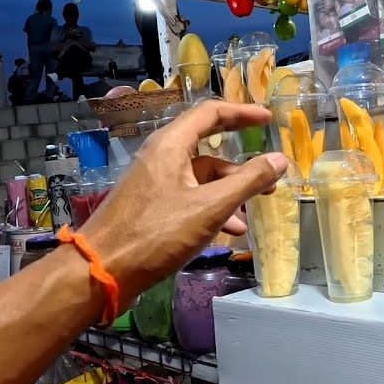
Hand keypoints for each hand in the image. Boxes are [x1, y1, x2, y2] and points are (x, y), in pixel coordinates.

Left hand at [78, 101, 287, 305]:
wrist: (102, 270)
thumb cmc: (156, 233)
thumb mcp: (210, 207)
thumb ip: (248, 181)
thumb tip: (280, 159)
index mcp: (171, 144)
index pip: (210, 113)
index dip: (242, 112)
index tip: (268, 118)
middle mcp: (161, 156)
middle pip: (208, 146)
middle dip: (242, 162)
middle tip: (270, 171)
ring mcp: (155, 182)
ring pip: (200, 177)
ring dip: (229, 190)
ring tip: (255, 208)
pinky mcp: (151, 206)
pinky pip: (189, 197)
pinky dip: (211, 208)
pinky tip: (230, 231)